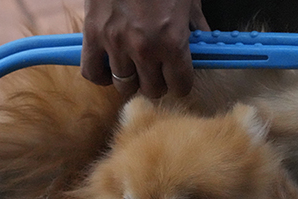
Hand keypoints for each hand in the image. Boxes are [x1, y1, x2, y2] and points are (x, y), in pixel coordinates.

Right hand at [82, 0, 209, 97]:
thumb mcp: (188, 0)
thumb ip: (197, 25)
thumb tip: (206, 43)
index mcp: (173, 41)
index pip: (180, 86)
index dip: (181, 83)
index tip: (178, 77)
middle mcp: (144, 49)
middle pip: (152, 90)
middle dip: (157, 82)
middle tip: (156, 70)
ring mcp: (116, 44)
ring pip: (123, 86)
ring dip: (131, 79)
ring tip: (133, 66)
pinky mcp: (92, 35)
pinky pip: (92, 72)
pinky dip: (101, 74)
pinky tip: (109, 66)